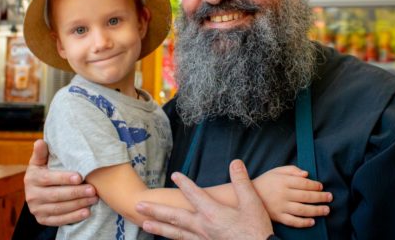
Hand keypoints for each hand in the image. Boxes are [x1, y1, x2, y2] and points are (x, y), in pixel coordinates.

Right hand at [24, 139, 98, 225]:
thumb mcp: (39, 161)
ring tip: (94, 199)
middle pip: (56, 195)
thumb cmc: (43, 171)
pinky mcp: (42, 219)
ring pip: (60, 208)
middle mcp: (31, 196)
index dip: (64, 178)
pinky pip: (59, 220)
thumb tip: (40, 142)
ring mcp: (37, 210)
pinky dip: (74, 217)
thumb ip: (41, 152)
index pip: (48, 179)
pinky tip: (86, 212)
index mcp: (32, 178)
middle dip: (76, 193)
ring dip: (78, 204)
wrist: (36, 191)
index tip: (80, 177)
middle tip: (93, 189)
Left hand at [136, 159, 273, 239]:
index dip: (184, 183)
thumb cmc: (256, 229)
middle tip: (138, 206)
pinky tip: (169, 238)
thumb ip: (241, 181)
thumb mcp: (252, 203)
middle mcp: (203, 227)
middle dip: (155, 210)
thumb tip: (235, 162)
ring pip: (175, 233)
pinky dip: (174, 239)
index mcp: (213, 213)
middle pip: (174, 217)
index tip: (174, 175)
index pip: (194, 194)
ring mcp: (203, 239)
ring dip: (159, 227)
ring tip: (143, 224)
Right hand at [253, 166, 331, 227]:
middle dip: (320, 197)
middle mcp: (282, 193)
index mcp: (282, 181)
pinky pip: (293, 221)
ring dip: (317, 210)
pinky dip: (304, 222)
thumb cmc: (265, 182)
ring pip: (302, 209)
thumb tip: (306, 174)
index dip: (315, 185)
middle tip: (330, 197)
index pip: (303, 183)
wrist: (246, 195)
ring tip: (326, 210)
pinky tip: (312, 221)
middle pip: (306, 196)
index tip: (321, 186)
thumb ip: (291, 170)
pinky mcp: (278, 217)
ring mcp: (280, 206)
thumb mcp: (276, 171)